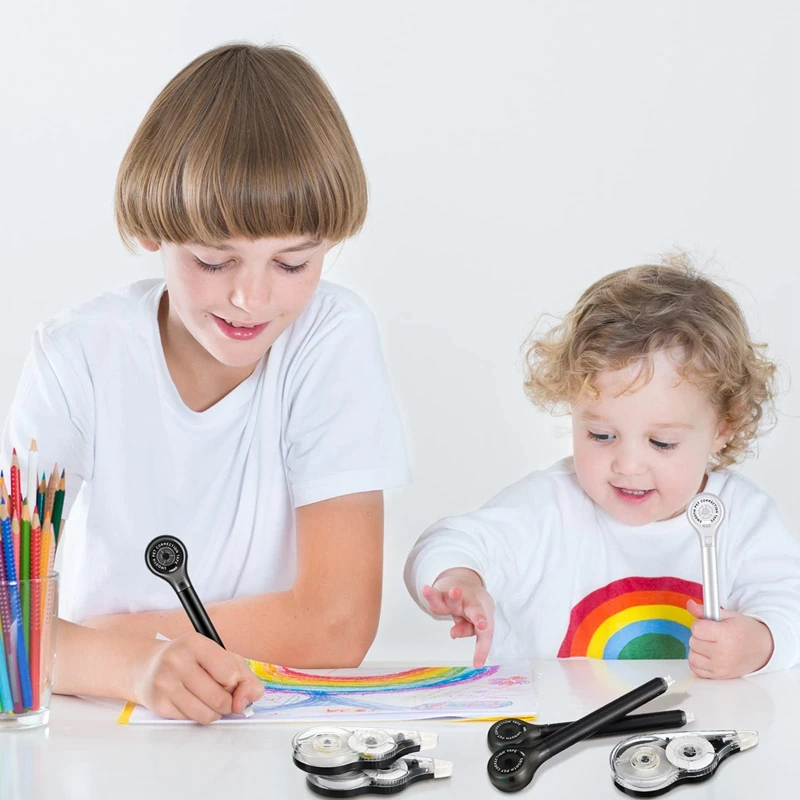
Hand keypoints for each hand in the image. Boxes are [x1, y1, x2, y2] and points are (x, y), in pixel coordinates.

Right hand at [131, 632, 263, 722]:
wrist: (148, 666)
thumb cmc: (191, 660)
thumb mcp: (220, 657)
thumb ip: (244, 676)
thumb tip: (249, 699)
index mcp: (196, 643)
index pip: (230, 673)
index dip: (237, 683)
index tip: (232, 682)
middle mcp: (177, 661)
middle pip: (219, 698)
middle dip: (228, 703)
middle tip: (224, 696)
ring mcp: (165, 683)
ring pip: (205, 714)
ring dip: (214, 713)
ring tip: (210, 701)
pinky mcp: (158, 704)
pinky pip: (189, 721)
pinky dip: (197, 716)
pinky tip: (192, 703)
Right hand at [421, 568, 494, 667]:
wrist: (466, 583)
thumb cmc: (471, 609)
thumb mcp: (471, 621)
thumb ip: (466, 629)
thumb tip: (454, 633)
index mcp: (483, 614)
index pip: (485, 633)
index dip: (482, 649)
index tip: (477, 664)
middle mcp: (471, 604)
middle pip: (476, 611)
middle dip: (479, 617)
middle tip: (483, 624)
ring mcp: (457, 598)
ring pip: (455, 598)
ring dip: (455, 596)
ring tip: (455, 591)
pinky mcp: (442, 594)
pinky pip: (435, 595)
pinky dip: (430, 593)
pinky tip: (425, 590)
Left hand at [686, 599, 773, 678]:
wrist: (764, 649)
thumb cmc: (746, 631)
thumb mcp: (729, 616)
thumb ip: (706, 611)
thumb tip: (690, 605)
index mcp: (726, 635)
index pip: (696, 629)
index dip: (700, 624)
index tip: (708, 625)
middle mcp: (723, 654)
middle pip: (693, 642)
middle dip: (700, 637)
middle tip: (713, 636)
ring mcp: (721, 668)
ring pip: (692, 656)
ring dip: (697, 650)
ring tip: (711, 646)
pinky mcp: (719, 676)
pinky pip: (696, 669)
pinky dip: (698, 662)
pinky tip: (708, 656)